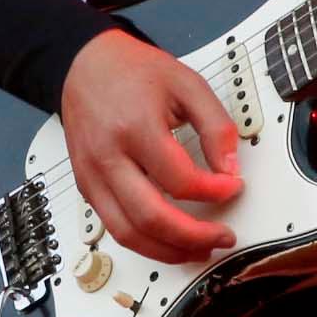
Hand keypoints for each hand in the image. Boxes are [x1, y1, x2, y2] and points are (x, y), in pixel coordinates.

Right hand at [59, 29, 243, 262]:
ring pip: (128, 234)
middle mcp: (108, 157)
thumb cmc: (131, 72)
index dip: (214, 191)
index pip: (180, 180)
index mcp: (135, 127)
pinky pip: (114, 228)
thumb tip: (230, 167)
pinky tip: (169, 240)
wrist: (84, 65)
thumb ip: (215, 125)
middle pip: (151, 217)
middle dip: (194, 236)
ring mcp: (92, 176)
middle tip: (222, 237)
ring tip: (199, 249)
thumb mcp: (186, 84)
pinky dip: (145, 242)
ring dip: (168, 251)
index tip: (232, 187)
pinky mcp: (87, 187)